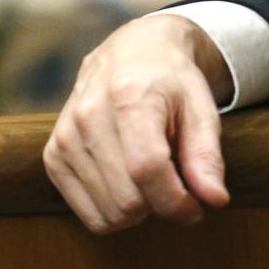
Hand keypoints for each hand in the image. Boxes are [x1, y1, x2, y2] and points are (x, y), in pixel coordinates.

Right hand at [43, 14, 231, 233]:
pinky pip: (90, 215)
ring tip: (150, 176)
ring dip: (139, 209)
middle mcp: (88, 115)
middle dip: (162, 205)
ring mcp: (65, 137)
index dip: (178, 201)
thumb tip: (214, 200)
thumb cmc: (171, 82)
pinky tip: (127, 181)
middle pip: (128, 200)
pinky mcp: (54, 156)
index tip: (198, 206)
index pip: (148, 170)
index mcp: (127, 96)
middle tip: (175, 182)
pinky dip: (115, 210)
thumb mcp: (201, 108)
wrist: (131, 52)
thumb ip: (206, 155)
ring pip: (110, 214)